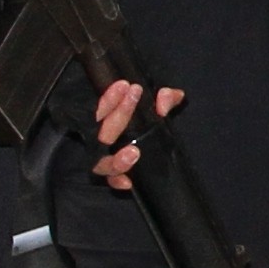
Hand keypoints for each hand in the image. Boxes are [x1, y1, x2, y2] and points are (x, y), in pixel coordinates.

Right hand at [87, 76, 170, 194]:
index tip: (125, 85)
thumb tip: (163, 102)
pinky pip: (112, 181)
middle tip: (134, 97)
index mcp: (109, 119)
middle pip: (103, 132)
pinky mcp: (116, 174)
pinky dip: (118, 182)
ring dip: (115, 160)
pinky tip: (130, 182)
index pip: (101, 108)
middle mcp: (105, 139)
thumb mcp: (161, 103)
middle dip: (119, 114)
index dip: (110, 98)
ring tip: (133, 153)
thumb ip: (167, 97)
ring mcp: (108, 158)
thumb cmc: (150, 117)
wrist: (158, 144)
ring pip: (101, 163)